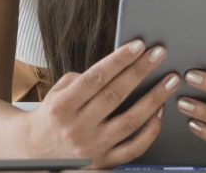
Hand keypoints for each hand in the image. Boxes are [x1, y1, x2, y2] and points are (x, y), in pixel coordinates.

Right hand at [22, 39, 179, 167]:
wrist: (34, 152)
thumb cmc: (52, 115)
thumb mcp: (57, 92)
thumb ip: (83, 79)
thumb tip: (117, 65)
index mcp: (62, 106)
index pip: (95, 78)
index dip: (119, 60)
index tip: (139, 45)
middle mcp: (76, 128)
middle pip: (115, 95)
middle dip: (141, 71)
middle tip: (160, 54)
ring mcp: (92, 147)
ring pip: (130, 121)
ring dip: (155, 98)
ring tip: (171, 81)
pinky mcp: (104, 163)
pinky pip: (135, 147)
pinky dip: (152, 130)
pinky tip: (161, 111)